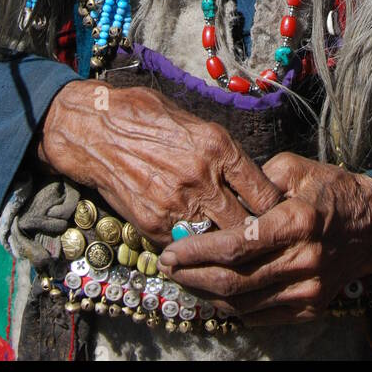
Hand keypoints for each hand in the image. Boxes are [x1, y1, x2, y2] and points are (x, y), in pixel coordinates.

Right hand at [35, 80, 281, 245]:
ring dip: (230, 250)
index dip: (276, 208)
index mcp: (217, 145)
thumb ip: (220, 149)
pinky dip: (198, 253)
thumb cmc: (143, 115)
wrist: (93, 129)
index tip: (279, 215)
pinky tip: (205, 254)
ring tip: (240, 255)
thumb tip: (248, 174)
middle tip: (265, 243)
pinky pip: (188, 248)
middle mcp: (202, 177)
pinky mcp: (154, 224)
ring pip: (220, 243)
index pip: (263, 190)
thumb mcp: (192, 119)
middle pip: (247, 225)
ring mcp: (177, 205)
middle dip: (259, 237)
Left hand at [157, 151, 371, 324]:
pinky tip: (212, 293)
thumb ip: (253, 180)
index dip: (197, 252)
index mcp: (296, 221)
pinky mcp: (309, 307)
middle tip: (166, 269)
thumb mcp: (294, 168)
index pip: (236, 245)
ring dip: (206, 295)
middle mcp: (302, 260)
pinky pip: (260, 315)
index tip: (170, 251)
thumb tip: (213, 194)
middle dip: (192, 277)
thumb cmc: (329, 189)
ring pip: (243, 304)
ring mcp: (307, 290)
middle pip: (233, 281)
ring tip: (183, 280)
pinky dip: (232, 308)